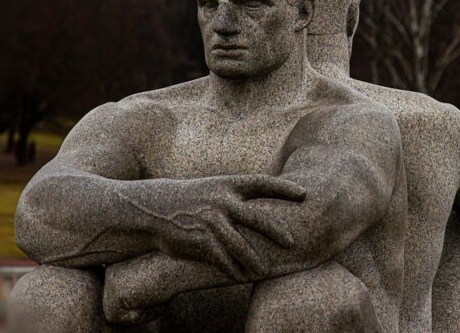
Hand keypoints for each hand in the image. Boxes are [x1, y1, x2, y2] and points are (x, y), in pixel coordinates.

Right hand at [155, 174, 305, 279]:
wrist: (155, 210)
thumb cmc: (192, 200)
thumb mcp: (214, 190)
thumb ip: (237, 197)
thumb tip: (266, 206)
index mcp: (227, 185)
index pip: (262, 183)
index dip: (284, 187)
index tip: (304, 193)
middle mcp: (221, 201)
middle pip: (256, 218)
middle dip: (276, 231)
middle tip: (293, 243)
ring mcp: (211, 221)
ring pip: (240, 245)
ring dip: (255, 261)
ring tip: (265, 271)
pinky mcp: (200, 240)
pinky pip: (222, 259)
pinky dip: (232, 269)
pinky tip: (239, 276)